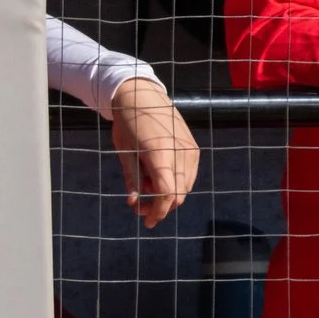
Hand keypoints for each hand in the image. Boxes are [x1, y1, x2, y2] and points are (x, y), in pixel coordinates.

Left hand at [108, 80, 197, 228]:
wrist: (142, 95)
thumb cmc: (128, 123)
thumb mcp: (124, 152)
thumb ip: (132, 179)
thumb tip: (134, 203)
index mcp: (161, 154)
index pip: (167, 194)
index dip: (158, 212)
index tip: (147, 222)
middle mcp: (181, 153)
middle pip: (178, 194)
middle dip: (160, 205)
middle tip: (139, 205)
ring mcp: (191, 150)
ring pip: (185, 186)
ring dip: (167, 193)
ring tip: (146, 181)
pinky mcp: (194, 148)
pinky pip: (188, 174)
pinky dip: (174, 181)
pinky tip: (157, 172)